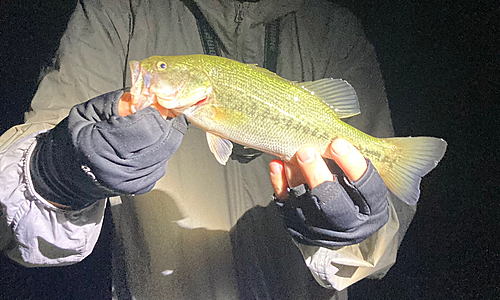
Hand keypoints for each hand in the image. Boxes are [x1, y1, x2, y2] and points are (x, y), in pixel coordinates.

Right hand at [30, 89, 186, 209]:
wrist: (66, 175)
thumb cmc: (75, 140)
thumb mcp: (88, 111)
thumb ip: (119, 101)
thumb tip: (148, 95)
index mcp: (99, 146)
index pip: (148, 127)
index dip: (152, 112)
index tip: (148, 105)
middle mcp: (118, 169)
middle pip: (165, 141)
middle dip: (165, 123)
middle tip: (156, 113)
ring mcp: (132, 182)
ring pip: (167, 152)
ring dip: (162, 137)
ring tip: (144, 131)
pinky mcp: (142, 187)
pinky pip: (162, 163)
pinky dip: (158, 152)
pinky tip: (142, 147)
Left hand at [269, 139, 388, 246]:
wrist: (332, 220)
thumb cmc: (349, 187)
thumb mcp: (358, 176)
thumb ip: (349, 161)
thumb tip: (331, 137)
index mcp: (370, 208)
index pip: (366, 187)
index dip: (352, 165)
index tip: (338, 143)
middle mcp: (348, 221)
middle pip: (333, 201)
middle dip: (318, 174)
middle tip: (306, 152)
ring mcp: (320, 226)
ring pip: (307, 202)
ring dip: (296, 175)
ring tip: (291, 154)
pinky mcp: (297, 225)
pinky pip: (286, 204)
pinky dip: (280, 183)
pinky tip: (277, 165)